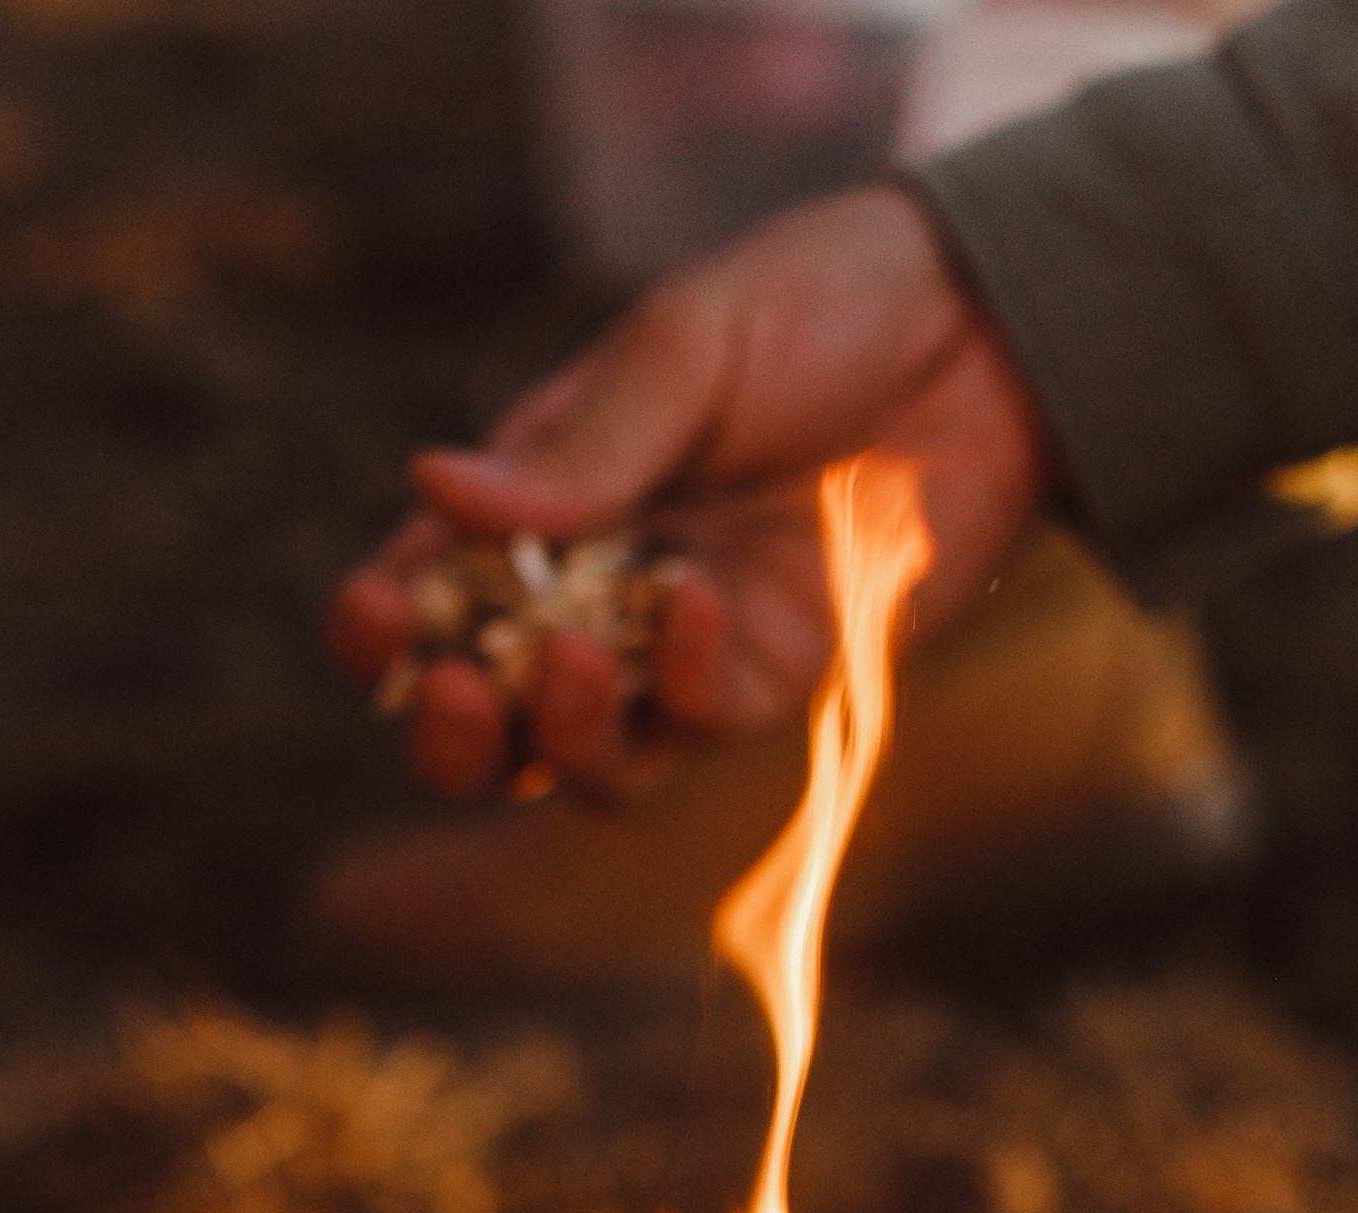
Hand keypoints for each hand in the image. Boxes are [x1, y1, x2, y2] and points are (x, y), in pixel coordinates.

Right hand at [328, 184, 1053, 798]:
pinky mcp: (771, 682)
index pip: (428, 592)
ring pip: (580, 762)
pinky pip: (697, 729)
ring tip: (576, 662)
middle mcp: (594, 592)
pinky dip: (686, 682)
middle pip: (487, 721)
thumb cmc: (822, 305)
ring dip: (558, 735)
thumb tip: (431, 489)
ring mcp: (680, 651)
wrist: (983, 332)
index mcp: (541, 498)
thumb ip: (578, 448)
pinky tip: (701, 600)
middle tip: (459, 690)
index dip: (382, 627)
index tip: (375, 619)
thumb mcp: (686, 351)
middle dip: (451, 733)